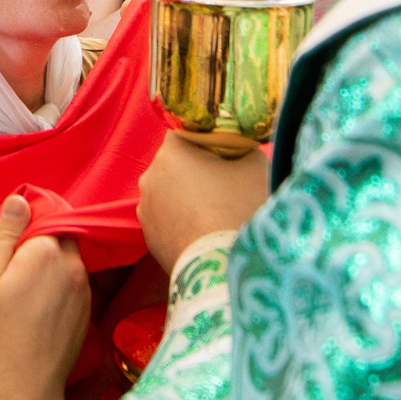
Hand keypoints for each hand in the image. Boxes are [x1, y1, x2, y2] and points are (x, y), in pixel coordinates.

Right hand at [0, 195, 87, 399]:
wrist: (22, 386)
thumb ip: (6, 235)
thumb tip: (20, 200)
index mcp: (47, 250)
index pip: (47, 213)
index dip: (28, 220)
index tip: (10, 238)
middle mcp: (74, 265)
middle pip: (62, 236)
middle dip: (41, 240)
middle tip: (13, 262)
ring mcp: (85, 290)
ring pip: (69, 260)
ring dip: (50, 263)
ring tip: (23, 286)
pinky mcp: (87, 312)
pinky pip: (74, 284)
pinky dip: (58, 284)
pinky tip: (37, 305)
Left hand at [138, 133, 268, 269]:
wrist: (223, 267)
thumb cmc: (239, 209)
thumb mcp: (254, 165)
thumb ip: (242, 147)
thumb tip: (238, 148)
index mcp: (171, 151)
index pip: (187, 132)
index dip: (209, 139)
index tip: (227, 153)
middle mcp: (150, 175)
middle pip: (178, 162)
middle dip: (198, 169)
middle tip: (227, 185)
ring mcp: (146, 208)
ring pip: (171, 191)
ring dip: (189, 196)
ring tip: (217, 213)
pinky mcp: (148, 236)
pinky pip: (167, 218)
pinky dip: (183, 220)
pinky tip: (205, 230)